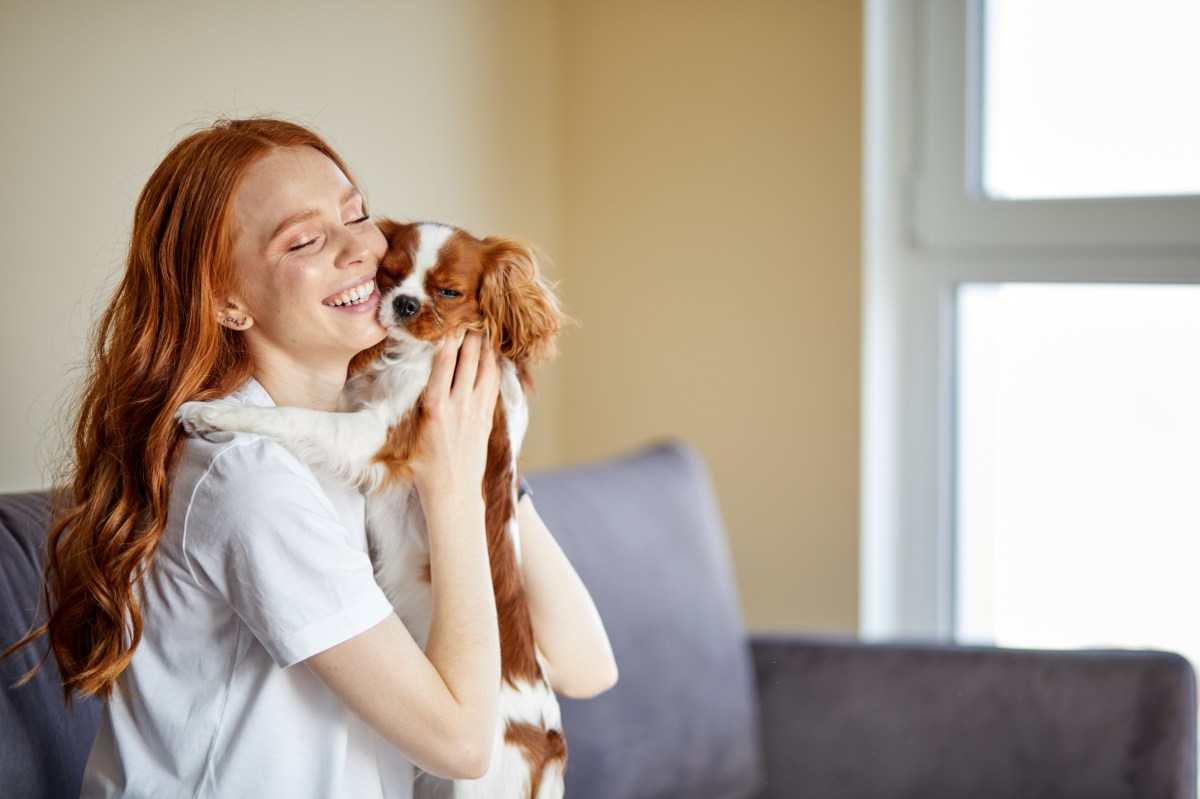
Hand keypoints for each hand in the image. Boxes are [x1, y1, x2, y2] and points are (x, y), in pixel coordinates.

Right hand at [411, 329, 500, 503]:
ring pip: (485, 369)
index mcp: (435, 408)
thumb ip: (412, 404)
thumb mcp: (409, 434)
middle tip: (471, 311)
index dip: (449, 337)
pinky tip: (492, 353)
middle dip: (470, 334)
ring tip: (484, 324)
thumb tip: (407, 377)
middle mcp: (459, 406)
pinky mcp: (486, 418)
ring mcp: (476, 412)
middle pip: (468, 360)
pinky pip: (492, 385)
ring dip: (485, 346)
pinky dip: (493, 366)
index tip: (449, 318)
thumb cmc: (423, 466)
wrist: (452, 494)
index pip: (444, 363)